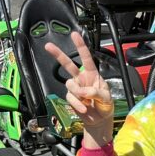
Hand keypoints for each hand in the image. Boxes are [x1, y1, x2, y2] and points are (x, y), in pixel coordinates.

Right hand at [44, 31, 113, 147]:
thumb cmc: (105, 106)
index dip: (80, 46)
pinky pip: (70, 98)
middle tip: (47, 46)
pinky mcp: (71, 98)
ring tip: (87, 101)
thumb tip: (85, 91)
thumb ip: (97, 92)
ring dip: (78, 93)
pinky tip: (84, 108)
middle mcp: (82, 79)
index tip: (74, 35)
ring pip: (70, 84)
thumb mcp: (107, 98)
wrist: (99, 120)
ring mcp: (75, 88)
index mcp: (93, 75)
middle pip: (68, 65)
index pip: (86, 58)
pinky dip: (77, 104)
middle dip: (58, 55)